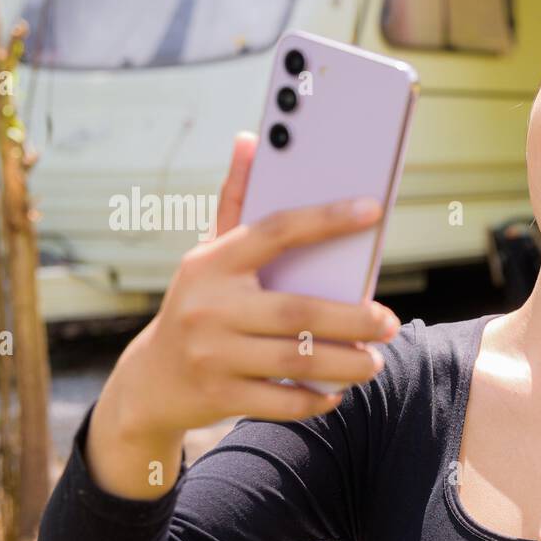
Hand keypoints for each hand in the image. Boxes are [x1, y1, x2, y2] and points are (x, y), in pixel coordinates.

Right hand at [108, 132, 399, 436]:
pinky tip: (338, 392)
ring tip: (375, 361)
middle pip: (299, 312)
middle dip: (353, 319)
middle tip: (390, 322)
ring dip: (346, 364)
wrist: (151, 380)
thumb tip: (252, 140)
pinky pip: (282, 400)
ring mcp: (213, 354)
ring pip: (297, 360)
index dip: (326, 219)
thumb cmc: (199, 305)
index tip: (371, 210)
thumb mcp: (209, 256)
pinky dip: (316, 398)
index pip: (275, 230)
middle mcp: (210, 306)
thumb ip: (235, 203)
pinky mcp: (220, 395)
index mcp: (213, 263)